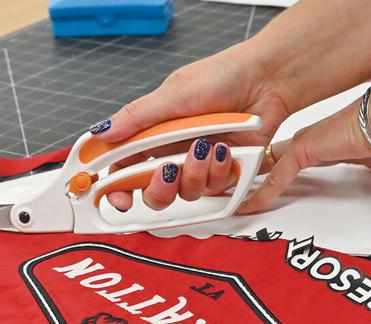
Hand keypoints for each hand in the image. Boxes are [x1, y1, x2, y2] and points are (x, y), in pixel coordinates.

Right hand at [88, 42, 290, 210]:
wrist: (267, 80)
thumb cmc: (222, 77)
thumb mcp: (173, 94)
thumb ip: (137, 118)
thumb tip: (103, 133)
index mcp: (152, 133)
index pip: (123, 167)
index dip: (116, 187)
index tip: (117, 198)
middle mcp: (172, 151)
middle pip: (152, 191)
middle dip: (159, 188)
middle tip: (168, 171)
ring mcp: (197, 164)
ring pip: (185, 194)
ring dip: (195, 173)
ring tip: (207, 145)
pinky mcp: (222, 171)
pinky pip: (214, 189)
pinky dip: (218, 170)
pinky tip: (224, 148)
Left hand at [238, 97, 370, 213]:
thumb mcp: (368, 157)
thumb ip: (361, 162)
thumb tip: (369, 164)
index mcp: (317, 143)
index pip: (283, 159)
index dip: (267, 172)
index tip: (255, 182)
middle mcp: (304, 141)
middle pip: (266, 161)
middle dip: (245, 174)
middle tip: (225, 188)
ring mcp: (301, 145)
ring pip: (264, 167)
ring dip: (246, 184)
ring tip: (226, 199)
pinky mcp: (304, 151)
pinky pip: (278, 177)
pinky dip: (262, 193)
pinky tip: (248, 206)